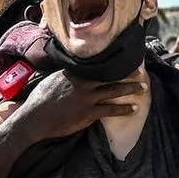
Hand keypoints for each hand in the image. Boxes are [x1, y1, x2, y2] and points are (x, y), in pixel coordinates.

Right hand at [15, 71, 144, 141]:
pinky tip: (133, 109)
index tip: (124, 59)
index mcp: (74, 73)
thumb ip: (67, 75)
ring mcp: (86, 98)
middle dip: (127, 73)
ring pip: (114, 91)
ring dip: (130, 89)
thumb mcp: (52, 80)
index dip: (113, 62)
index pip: (98, 64)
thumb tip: (74, 70)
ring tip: (143, 89)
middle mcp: (82, 83)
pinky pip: (110, 110)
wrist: (34, 118)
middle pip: (110, 75)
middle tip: (140, 72)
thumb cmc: (41, 100)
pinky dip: (124, 109)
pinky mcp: (88, 113)